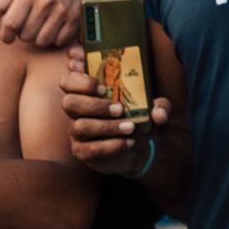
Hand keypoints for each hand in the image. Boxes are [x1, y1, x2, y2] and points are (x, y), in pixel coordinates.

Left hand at [0, 0, 93, 46]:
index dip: (5, 35)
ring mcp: (62, 10)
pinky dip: (55, 39)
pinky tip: (53, 29)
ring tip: (39, 29)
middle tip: (27, 27)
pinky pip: (59, 41)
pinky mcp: (75, 18)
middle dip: (24, 35)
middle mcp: (45, 2)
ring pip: (43, 41)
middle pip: (26, 35)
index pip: (10, 25)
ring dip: (38, 39)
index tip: (7, 36)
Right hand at [61, 47, 174, 176]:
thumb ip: (160, 105)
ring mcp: (77, 131)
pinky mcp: (82, 151)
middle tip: (119, 108)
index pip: (68, 80)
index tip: (101, 83)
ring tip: (130, 127)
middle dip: (93, 103)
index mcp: (88, 92)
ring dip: (107, 126)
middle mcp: (78, 110)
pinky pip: (90, 149)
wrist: (135, 147)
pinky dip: (111, 145)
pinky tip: (128, 142)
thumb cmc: (137, 118)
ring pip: (80, 126)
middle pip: (68, 102)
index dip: (77, 77)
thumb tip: (158, 113)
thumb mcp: (153, 107)